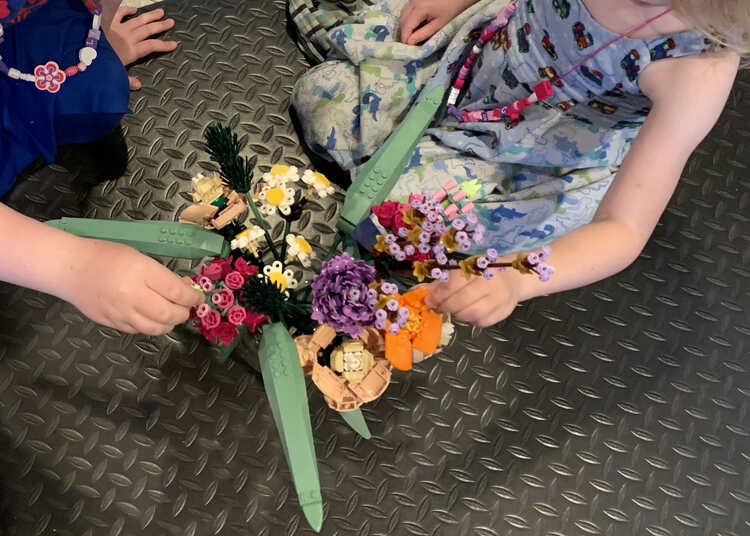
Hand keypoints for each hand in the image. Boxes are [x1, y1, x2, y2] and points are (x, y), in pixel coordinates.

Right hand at [61, 239, 202, 334]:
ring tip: (172, 316)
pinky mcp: (111, 324)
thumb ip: (162, 275)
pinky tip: (152, 318)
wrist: (70, 268)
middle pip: (168, 314)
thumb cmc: (106, 256)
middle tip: (186, 308)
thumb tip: (185, 287)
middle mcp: (132, 296)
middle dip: (183, 313)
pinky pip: (138, 331)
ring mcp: (120, 313)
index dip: (192, 297)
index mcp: (141, 273)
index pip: (176, 292)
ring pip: (155, 328)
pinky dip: (150, 327)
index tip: (198, 297)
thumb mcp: (139, 257)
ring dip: (169, 324)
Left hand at [104, 7, 177, 89]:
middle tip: (171, 22)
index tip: (174, 44)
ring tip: (160, 12)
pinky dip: (127, 10)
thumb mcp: (115, 77)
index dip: (165, 45)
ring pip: (138, 20)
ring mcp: (118, 28)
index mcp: (132, 51)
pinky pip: (119, 13)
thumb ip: (127, 81)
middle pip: (149, 30)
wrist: (82, 52)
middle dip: (161, 25)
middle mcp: (128, 37)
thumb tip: (138, 85)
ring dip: (150, 16)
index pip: (153, 46)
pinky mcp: (107, 22)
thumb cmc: (100, 66)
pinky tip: (134, 9)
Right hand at [400, 0, 477, 44]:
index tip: (407, 49)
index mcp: (419, 8)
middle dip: (405, 32)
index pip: (406, 26)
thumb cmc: (453, 9)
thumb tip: (410, 42)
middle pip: (402, 19)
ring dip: (406, 25)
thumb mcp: (439, 25)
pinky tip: (416, 24)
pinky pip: (408, 9)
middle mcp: (414, 1)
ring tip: (413, 35)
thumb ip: (423, 34)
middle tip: (410, 44)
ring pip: (403, 13)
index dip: (405, 38)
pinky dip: (409, 18)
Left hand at [424, 269, 520, 327]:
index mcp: (479, 268)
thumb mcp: (464, 271)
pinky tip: (470, 313)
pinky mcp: (504, 312)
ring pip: (472, 314)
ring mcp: (500, 299)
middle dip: (446, 306)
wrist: (513, 278)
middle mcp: (492, 283)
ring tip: (456, 309)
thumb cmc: (482, 274)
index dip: (439, 294)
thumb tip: (422, 292)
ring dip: (458, 314)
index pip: (455, 283)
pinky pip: (482, 322)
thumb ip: (444, 281)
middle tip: (438, 307)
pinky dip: (471, 320)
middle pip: (462, 301)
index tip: (429, 300)